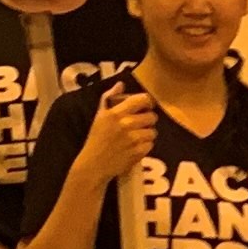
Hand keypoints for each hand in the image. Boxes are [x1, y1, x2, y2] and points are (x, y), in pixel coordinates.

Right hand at [70, 76, 157, 190]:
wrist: (94, 164)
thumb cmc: (96, 139)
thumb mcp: (100, 116)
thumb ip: (109, 98)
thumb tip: (121, 84)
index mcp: (116, 113)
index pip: (142, 99)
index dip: (147, 102)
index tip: (145, 106)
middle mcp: (126, 124)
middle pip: (152, 116)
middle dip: (148, 120)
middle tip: (139, 125)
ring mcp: (133, 139)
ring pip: (153, 131)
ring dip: (147, 134)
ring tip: (136, 138)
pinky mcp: (138, 152)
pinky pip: (151, 144)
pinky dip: (145, 146)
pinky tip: (135, 148)